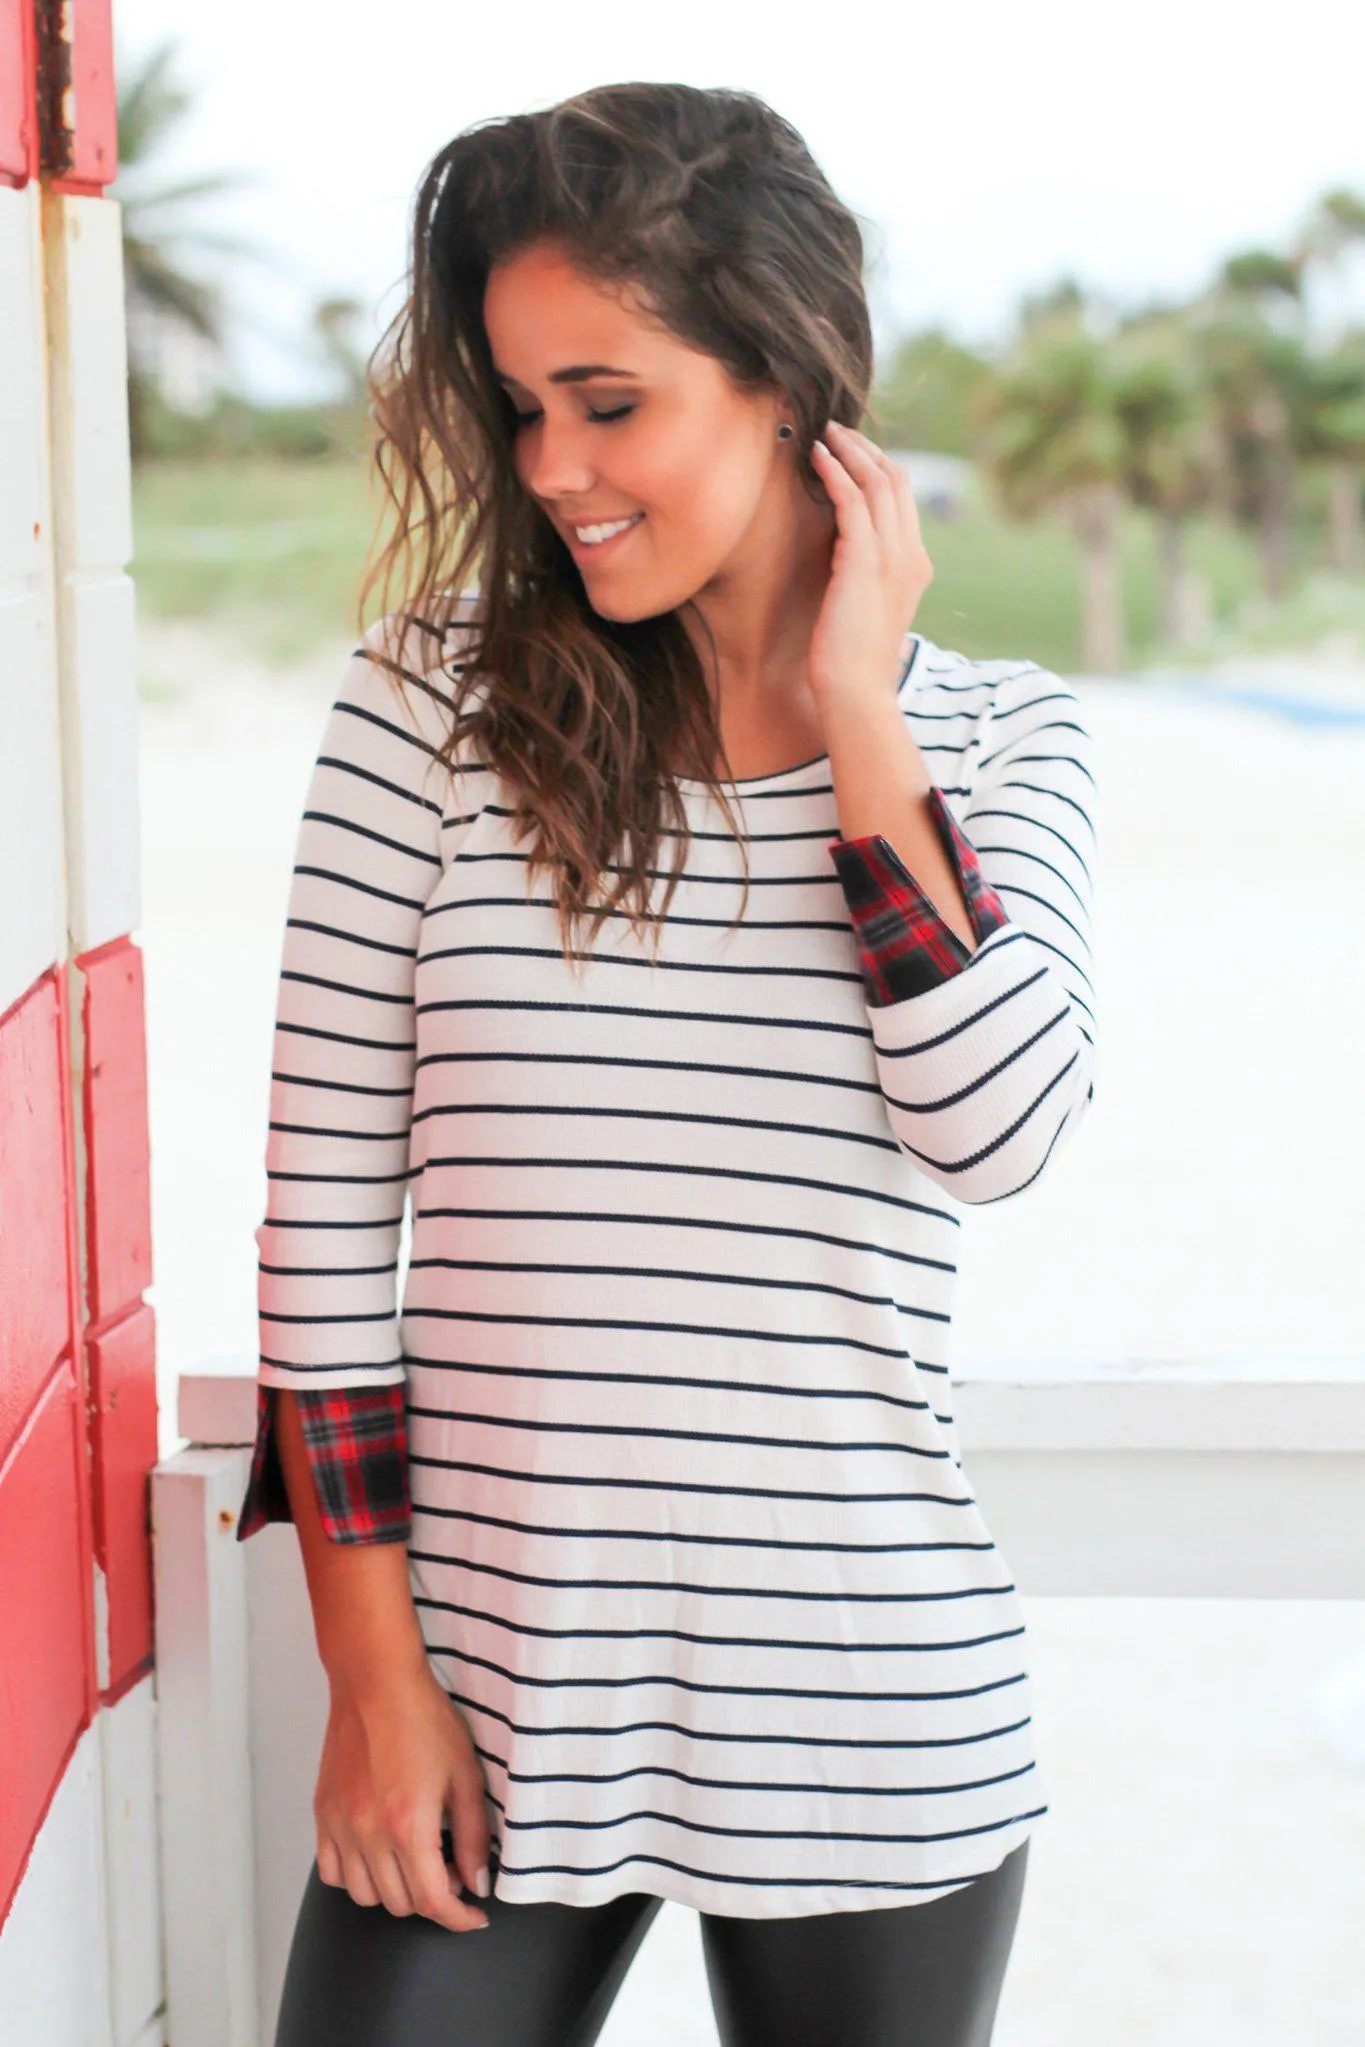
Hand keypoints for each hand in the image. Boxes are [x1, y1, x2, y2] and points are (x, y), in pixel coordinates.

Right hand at [314, 1661, 492, 1930]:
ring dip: (396, 1891)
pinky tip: (378, 1853)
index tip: (474, 1916)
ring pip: (365, 1896)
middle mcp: (369, 1833)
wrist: (376, 1681)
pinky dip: (357, 1876)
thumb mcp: (466, 1774)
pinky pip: (333, 1871)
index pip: (434, 1901)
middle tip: (452, 1870)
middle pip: (401, 1904)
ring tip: (416, 1860)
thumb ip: (474, 1835)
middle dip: (433, 1898)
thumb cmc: (423, 1718)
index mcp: (409, 1825)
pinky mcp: (323, 1814)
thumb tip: (478, 1881)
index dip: (460, 1918)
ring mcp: (340, 1826)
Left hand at [807, 421, 931, 704]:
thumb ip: (866, 580)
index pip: (903, 500)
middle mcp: (911, 555)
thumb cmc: (853, 662)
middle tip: (838, 429)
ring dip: (850, 450)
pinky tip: (816, 455)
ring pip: (877, 481)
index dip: (879, 467)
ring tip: (825, 431)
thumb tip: (845, 562)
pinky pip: (852, 499)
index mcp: (916, 566)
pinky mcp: (866, 560)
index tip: (852, 451)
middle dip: (867, 449)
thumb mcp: (866, 611)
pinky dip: (835, 471)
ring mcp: (893, 556)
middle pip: (896, 481)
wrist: (857, 690)